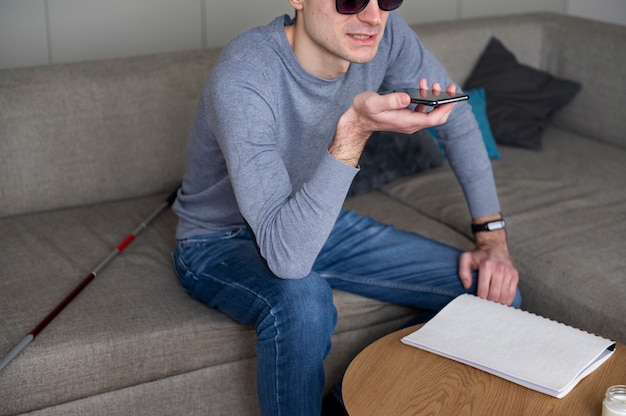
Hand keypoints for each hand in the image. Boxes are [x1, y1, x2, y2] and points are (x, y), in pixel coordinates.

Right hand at [329, 78, 458, 166]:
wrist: (356, 120)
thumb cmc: (364, 110)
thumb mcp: (375, 103)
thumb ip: (391, 100)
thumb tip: (407, 97)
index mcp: (407, 121)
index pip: (434, 118)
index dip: (446, 107)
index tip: (453, 95)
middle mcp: (411, 124)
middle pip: (437, 117)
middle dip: (446, 102)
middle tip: (450, 87)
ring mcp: (409, 121)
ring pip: (430, 113)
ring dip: (435, 98)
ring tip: (430, 82)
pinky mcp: (406, 117)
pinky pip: (422, 109)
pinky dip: (426, 98)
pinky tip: (421, 86)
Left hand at [458, 229, 518, 305]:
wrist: (494, 246)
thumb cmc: (479, 255)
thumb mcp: (466, 259)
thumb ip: (463, 272)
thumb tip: (467, 286)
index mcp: (487, 266)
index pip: (484, 290)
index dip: (480, 300)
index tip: (477, 305)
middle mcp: (499, 269)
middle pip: (495, 295)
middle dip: (489, 304)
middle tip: (484, 309)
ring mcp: (509, 273)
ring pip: (504, 296)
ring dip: (498, 304)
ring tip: (492, 309)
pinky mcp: (515, 275)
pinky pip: (512, 293)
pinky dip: (507, 301)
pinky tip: (501, 304)